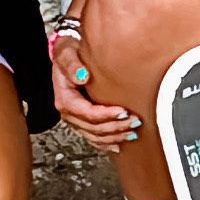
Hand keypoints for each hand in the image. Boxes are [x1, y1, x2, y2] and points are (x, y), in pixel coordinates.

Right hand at [50, 35, 139, 154]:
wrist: (65, 56)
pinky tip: (118, 145)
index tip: (124, 111)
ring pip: (94, 136)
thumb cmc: (67, 54)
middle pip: (93, 128)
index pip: (88, 113)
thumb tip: (82, 76)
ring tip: (131, 132)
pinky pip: (92, 137)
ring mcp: (74, 119)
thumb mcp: (66, 54)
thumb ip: (72, 64)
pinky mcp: (81, 121)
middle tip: (134, 121)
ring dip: (114, 137)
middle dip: (115, 127)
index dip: (107, 115)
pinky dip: (105, 143)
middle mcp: (68, 113)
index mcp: (65, 100)